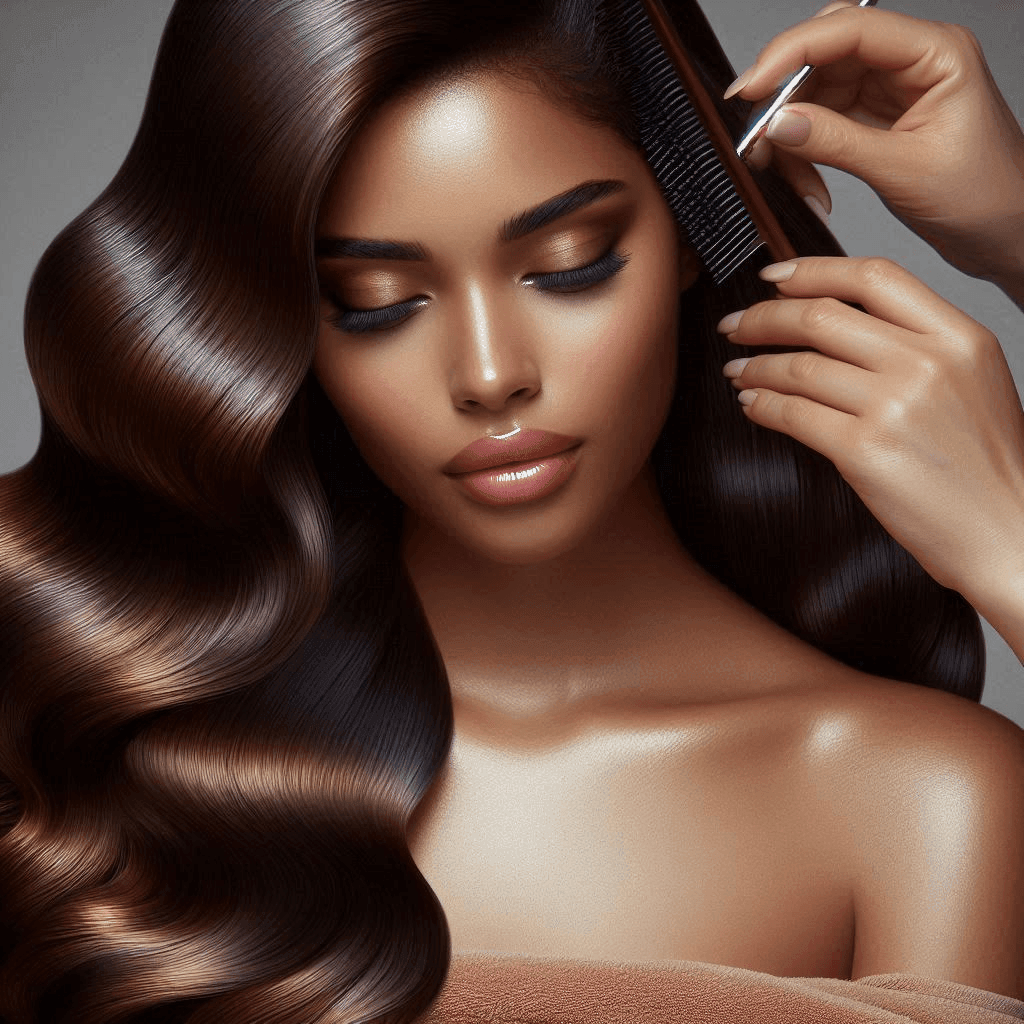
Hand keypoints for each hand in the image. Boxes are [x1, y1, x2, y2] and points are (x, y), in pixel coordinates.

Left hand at [717, 256, 1023, 598]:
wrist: (1008, 533)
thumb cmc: (985, 464)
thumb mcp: (972, 381)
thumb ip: (919, 344)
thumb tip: (838, 320)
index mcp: (959, 336)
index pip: (873, 278)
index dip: (812, 271)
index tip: (772, 277)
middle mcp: (927, 363)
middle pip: (822, 316)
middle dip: (764, 318)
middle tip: (735, 326)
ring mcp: (894, 405)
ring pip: (800, 366)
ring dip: (756, 365)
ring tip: (739, 370)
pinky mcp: (864, 450)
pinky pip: (793, 414)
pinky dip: (762, 405)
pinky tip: (751, 403)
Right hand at [726, 2, 1023, 283]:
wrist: (1007, 234)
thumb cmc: (984, 195)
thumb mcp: (903, 169)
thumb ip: (836, 142)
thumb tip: (778, 123)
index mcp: (934, 53)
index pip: (850, 29)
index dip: (791, 53)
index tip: (751, 89)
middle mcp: (910, 62)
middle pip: (825, 54)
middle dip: (783, 94)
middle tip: (755, 134)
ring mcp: (891, 90)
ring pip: (816, 93)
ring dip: (790, 132)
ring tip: (782, 173)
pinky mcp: (876, 120)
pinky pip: (822, 124)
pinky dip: (804, 153)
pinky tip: (808, 183)